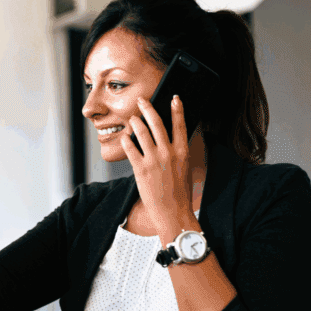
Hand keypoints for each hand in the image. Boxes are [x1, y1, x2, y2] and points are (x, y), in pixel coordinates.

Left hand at [119, 95, 195, 236]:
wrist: (172, 212)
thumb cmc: (180, 193)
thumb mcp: (186, 169)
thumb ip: (179, 152)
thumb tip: (174, 139)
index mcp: (182, 152)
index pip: (180, 124)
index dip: (177, 109)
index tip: (174, 97)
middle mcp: (168, 153)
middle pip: (157, 123)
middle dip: (148, 108)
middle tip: (142, 100)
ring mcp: (153, 160)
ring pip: (141, 132)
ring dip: (135, 122)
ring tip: (133, 118)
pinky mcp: (140, 169)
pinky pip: (130, 148)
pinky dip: (126, 140)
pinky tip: (124, 137)